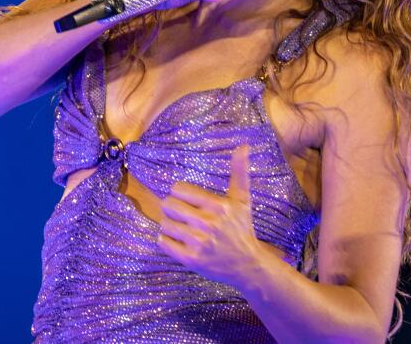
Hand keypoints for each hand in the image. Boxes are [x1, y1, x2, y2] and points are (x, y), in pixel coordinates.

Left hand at [156, 144, 263, 287]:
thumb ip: (239, 172)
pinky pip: (163, 242)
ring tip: (184, 230)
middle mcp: (208, 223)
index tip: (189, 201)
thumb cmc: (241, 228)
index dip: (181, 194)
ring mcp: (198, 242)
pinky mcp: (191, 259)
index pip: (179, 190)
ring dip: (171, 226)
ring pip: (165, 224)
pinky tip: (180, 241)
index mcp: (218, 206)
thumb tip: (243, 145)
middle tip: (185, 216)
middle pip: (168, 205)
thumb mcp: (242, 200)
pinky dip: (167, 240)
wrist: (247, 265)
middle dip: (174, 209)